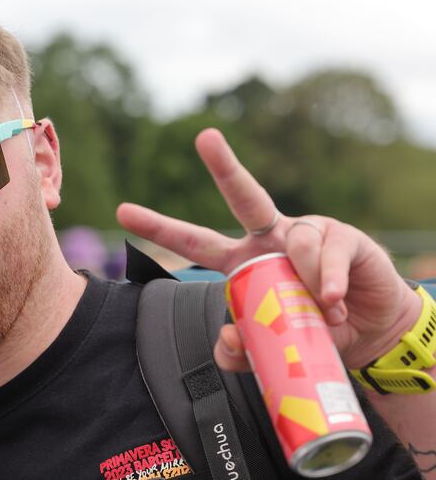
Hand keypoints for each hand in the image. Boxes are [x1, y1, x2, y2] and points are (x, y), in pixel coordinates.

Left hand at [117, 128, 421, 372]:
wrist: (368, 330)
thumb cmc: (310, 329)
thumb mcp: (268, 348)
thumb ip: (239, 351)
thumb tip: (228, 338)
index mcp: (241, 259)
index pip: (194, 241)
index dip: (159, 228)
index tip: (121, 211)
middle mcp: (268, 236)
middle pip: (244, 196)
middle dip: (225, 165)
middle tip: (205, 137)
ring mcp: (306, 231)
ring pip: (293, 240)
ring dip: (305, 281)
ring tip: (324, 311)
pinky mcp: (343, 237)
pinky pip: (327, 253)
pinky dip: (328, 280)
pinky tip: (333, 300)